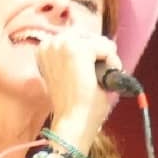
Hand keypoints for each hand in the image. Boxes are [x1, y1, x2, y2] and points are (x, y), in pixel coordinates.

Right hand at [31, 31, 118, 148]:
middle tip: (95, 80)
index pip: (77, 37)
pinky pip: (107, 47)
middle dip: (99, 55)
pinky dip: (112, 63)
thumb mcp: (73, 74)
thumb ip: (80, 56)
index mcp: (45, 49)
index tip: (85, 76)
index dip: (90, 55)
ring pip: (99, 41)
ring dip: (106, 60)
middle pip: (89, 35)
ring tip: (97, 81)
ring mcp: (63, 44)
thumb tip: (104, 43)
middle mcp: (50, 42)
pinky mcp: (77, 49)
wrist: (73, 122)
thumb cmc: (74, 105)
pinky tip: (102, 80)